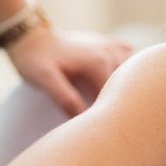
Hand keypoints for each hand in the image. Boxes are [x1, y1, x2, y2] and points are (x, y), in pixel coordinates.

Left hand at [5, 25, 134, 115]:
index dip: (109, 115)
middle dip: (123, 103)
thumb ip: (65, 98)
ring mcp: (111, 47)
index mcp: (98, 63)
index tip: (101, 129)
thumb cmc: (34, 60)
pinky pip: (131, 56)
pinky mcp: (109, 44)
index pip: (116, 97)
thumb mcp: (44, 80)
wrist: (30, 37)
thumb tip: (85, 117)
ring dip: (131, 86)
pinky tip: (125, 81)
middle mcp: (110, 53)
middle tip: (112, 122)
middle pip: (128, 85)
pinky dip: (132, 69)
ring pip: (135, 71)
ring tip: (120, 104)